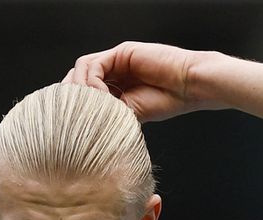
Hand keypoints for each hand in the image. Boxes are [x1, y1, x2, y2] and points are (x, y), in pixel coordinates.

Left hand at [62, 42, 215, 121]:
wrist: (189, 86)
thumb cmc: (168, 101)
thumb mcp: (128, 113)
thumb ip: (105, 111)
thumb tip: (79, 120)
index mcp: (115, 87)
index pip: (83, 92)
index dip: (74, 105)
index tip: (74, 123)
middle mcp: (113, 72)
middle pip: (79, 79)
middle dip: (72, 97)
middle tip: (74, 114)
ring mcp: (116, 61)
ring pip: (82, 70)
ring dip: (82, 90)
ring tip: (91, 107)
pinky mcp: (121, 53)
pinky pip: (94, 65)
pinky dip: (92, 82)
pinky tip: (101, 96)